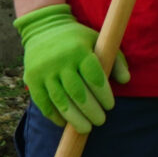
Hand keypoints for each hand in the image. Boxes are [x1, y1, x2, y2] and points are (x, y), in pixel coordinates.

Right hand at [15, 4, 128, 133]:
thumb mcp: (98, 41)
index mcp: (79, 50)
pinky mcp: (32, 79)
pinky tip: (65, 123)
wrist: (44, 27)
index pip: (94, 77)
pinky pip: (43, 103)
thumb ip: (115, 59)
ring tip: (86, 128)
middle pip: (78, 93)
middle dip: (91, 111)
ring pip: (61, 101)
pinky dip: (55, 116)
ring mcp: (44, 71)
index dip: (103, 95)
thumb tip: (126, 80)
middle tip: (100, 121)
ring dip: (74, 118)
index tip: (110, 106)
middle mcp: (60, 60)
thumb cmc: (78, 39)